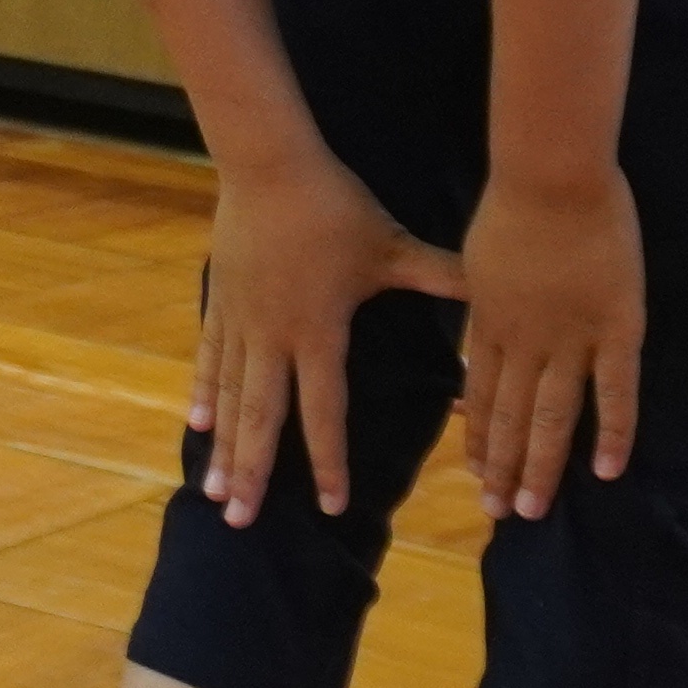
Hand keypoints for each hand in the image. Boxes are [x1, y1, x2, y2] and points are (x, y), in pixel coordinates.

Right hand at [191, 142, 465, 523]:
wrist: (268, 166)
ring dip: (223, 447)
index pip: (324, 410)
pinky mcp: (222, 303)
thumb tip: (490, 291)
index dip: (328, 460)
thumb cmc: (335, 206)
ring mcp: (242, 322)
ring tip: (215, 491)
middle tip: (239, 522)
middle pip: (262, 418)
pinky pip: (211, 359)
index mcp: (318, 332)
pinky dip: (204, 394)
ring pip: (230, 398)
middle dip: (253, 472)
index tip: (330, 506)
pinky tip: (197, 425)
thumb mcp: (390, 245)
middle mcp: (274, 337)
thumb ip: (439, 275)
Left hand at [453, 165, 645, 520]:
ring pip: (551, 415)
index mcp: (491, 322)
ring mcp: (571, 338)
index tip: (475, 472)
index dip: (479, 435)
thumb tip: (481, 306)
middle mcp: (525, 341)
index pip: (481, 393)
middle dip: (501, 466)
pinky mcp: (617, 328)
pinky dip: (612, 433)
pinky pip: (615, 391)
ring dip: (540, 465)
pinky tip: (606, 472)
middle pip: (510, 414)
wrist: (552, 175)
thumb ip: (484, 290)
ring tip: (531, 508)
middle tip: (497, 511)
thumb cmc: (515, 201)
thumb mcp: (482, 255)